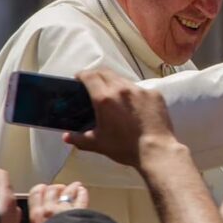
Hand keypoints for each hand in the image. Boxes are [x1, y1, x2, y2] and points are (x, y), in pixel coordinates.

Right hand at [27, 182, 88, 222]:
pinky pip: (81, 198)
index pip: (35, 194)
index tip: (44, 190)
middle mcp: (50, 209)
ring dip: (71, 188)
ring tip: (75, 187)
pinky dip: (82, 193)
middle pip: (52, 190)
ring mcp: (66, 209)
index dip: (41, 190)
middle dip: (56, 188)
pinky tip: (83, 191)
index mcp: (36, 216)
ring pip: (68, 192)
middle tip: (60, 189)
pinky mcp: (81, 212)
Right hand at [63, 69, 177, 168]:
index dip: (82, 75)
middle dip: (96, 75)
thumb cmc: (124, 147)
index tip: (78, 79)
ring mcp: (140, 90)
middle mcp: (122, 89)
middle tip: (93, 84)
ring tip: (114, 96)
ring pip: (123, 79)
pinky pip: (140, 89)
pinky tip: (133, 106)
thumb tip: (66, 137)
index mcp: (105, 98)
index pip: (89, 76)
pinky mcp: (154, 94)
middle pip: (105, 72)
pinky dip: (132, 94)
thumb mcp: (98, 144)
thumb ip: (79, 139)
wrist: (156, 150)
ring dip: (115, 84)